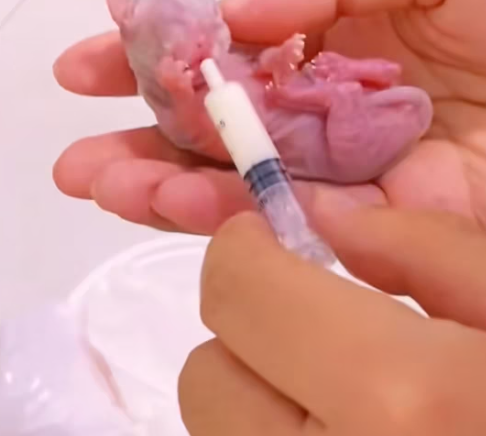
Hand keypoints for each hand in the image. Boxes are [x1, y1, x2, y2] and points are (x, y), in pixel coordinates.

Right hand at [53, 0, 485, 232]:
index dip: (156, 57)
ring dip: (170, 187)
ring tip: (106, 184)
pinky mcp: (384, 221)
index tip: (92, 63)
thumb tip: (235, 16)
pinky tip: (180, 209)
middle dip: (144, 140)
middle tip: (81, 158)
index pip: (225, 55)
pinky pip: (296, 224)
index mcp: (330, 36)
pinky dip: (236, 219)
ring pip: (243, 186)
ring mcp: (351, 169)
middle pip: (220, 132)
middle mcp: (327, 107)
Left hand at [178, 199, 485, 434]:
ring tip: (345, 400)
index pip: (236, 293)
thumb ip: (430, 248)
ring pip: (216, 433)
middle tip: (325, 331)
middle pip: (206, 375)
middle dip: (254, 334)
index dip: (243, 251)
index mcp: (401, 404)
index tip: (267, 241)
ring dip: (259, 398)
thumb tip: (332, 221)